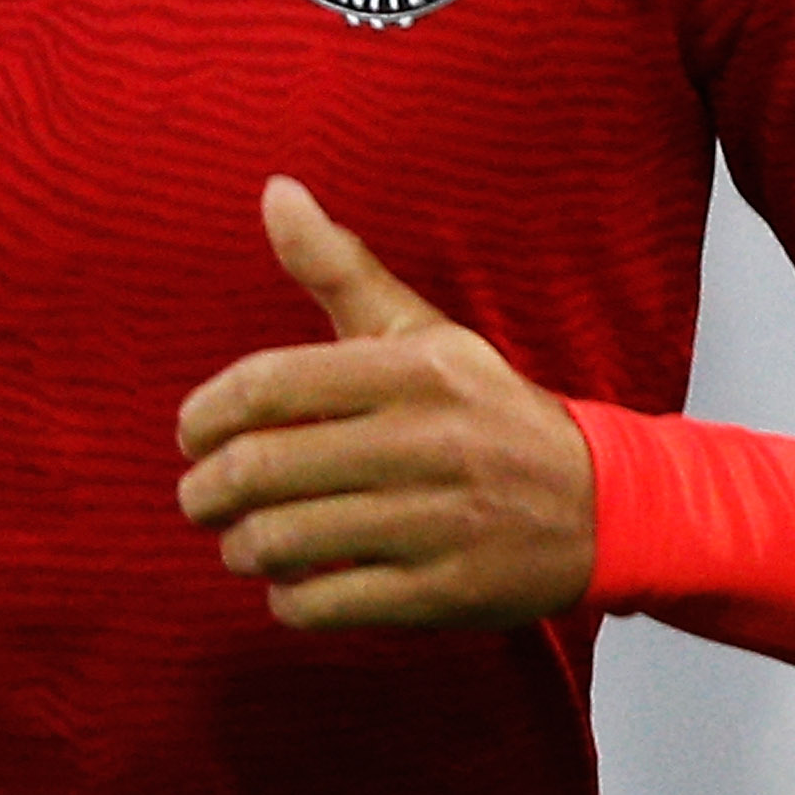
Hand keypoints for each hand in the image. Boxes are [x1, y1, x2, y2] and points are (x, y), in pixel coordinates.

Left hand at [174, 176, 597, 629]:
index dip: (204, 415)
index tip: (192, 435)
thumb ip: (340, 267)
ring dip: (241, 548)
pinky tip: (293, 584)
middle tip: (200, 498)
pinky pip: (324, 604)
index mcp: (416, 369)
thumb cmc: (488, 413)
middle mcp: (428, 442)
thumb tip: (273, 189)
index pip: (269, 384)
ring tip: (243, 542)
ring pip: (284, 541)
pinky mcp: (442, 593)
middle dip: (205, 492)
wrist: (602, 506)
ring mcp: (437, 522)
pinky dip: (288, 599)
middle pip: (263, 469)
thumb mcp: (424, 333)